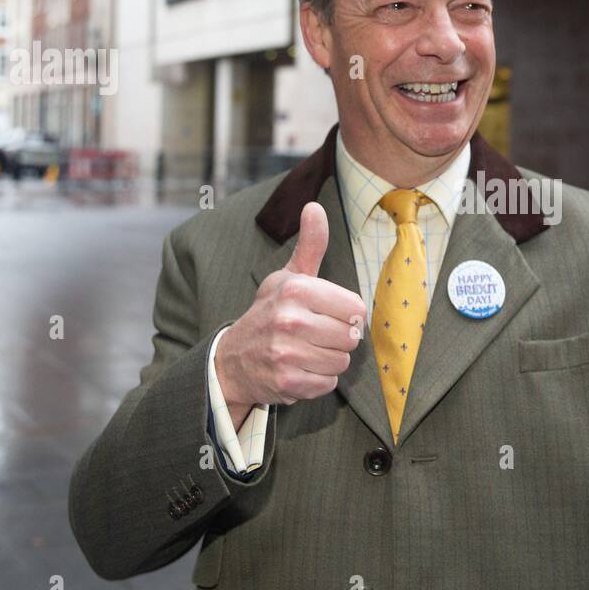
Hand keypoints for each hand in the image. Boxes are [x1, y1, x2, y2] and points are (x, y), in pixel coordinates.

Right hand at [215, 202, 366, 421]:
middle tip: (315, 335)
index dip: (346, 314)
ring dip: (329, 360)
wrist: (233, 358)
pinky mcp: (287, 382)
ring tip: (307, 351)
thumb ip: (310, 245)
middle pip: (351, 337)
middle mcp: (290, 320)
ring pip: (342, 362)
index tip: (328, 314)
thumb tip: (315, 206)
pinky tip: (300, 368)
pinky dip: (318, 380)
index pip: (355, 308)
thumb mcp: (287, 276)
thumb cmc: (269, 312)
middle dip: (339, 338)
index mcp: (296, 290)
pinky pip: (328, 383)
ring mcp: (287, 353)